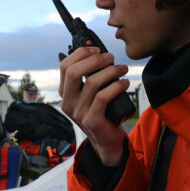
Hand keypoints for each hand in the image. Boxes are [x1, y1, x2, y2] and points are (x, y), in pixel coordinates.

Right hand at [59, 46, 129, 166]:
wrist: (107, 140)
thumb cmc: (102, 112)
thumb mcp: (91, 94)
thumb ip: (90, 77)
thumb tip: (100, 54)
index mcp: (65, 92)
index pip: (65, 66)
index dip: (81, 54)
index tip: (97, 50)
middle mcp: (68, 102)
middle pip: (73, 72)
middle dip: (94, 60)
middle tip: (110, 58)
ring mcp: (78, 112)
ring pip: (91, 83)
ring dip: (111, 72)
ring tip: (122, 69)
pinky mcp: (91, 120)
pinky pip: (103, 97)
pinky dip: (116, 86)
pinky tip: (124, 83)